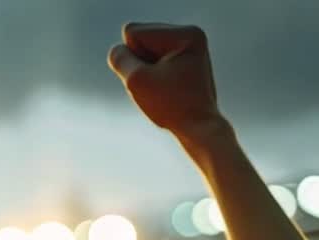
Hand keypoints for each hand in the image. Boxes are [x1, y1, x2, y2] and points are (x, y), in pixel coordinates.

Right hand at [108, 23, 226, 145]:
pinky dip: (153, 74)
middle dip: (141, 63)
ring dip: (146, 70)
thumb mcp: (136, 81)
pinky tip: (166, 88)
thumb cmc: (172, 107)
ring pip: (145, 49)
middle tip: (160, 86)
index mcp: (185, 34)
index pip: (133, 32)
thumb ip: (120, 59)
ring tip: (164, 88)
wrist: (200, 129)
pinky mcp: (186, 59)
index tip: (155, 79)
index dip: (133, 59)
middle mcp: (191, 34)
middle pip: (140, 38)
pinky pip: (154, 58)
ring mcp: (189, 46)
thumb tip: (118, 50)